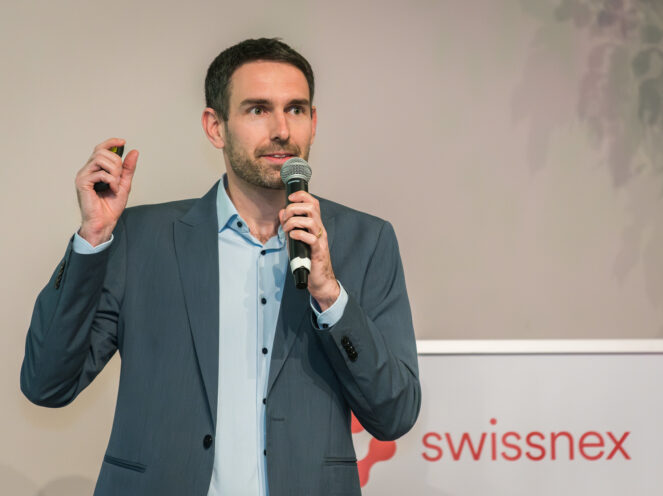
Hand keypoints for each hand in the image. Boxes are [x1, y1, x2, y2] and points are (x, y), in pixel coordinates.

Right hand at [75, 138, 138, 245]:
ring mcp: (83, 176)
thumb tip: (134, 151)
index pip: (100, 149)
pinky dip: (111, 180)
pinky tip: (113, 189)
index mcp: (95, 169)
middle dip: (116, 162)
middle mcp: (87, 170)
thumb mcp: (124, 184)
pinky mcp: (82, 183)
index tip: (123, 142)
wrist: (105, 222)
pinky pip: (99, 173)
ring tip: (116, 184)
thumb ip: (128, 168)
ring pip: (99, 159)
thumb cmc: (111, 206)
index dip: (111, 142)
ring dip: (114, 171)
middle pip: (102, 152)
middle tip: (120, 177)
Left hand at [279, 191, 339, 310]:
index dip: (302, 196)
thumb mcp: (295, 239)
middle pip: (312, 208)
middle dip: (295, 208)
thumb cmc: (307, 259)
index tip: (290, 197)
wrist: (319, 279)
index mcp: (315, 225)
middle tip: (286, 217)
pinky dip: (298, 234)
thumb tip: (282, 212)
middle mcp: (320, 230)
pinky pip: (310, 238)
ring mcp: (320, 240)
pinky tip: (292, 237)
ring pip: (311, 221)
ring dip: (294, 222)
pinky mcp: (318, 251)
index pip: (313, 203)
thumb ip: (289, 225)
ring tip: (287, 229)